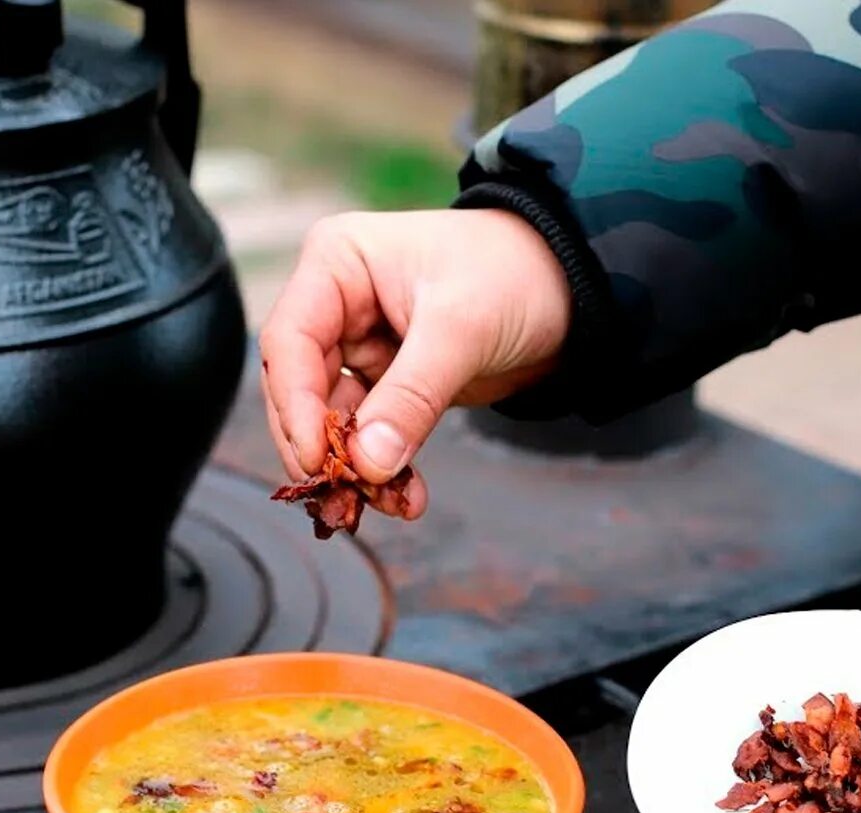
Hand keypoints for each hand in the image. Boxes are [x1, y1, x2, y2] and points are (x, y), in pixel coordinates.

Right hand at [258, 209, 572, 516]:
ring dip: (356, 466)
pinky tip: (407, 496)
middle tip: (343, 493)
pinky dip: (384, 466)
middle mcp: (336, 302)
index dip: (295, 405)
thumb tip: (368, 461)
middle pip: (300, 387)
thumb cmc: (515, 274)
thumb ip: (412, 395)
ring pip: (332, 419)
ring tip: (388, 501)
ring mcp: (360, 344)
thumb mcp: (462, 328)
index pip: (289, 341)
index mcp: (337, 263)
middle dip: (322, 445)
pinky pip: (370, 433)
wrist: (571, 288)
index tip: (316, 458)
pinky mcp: (388, 381)